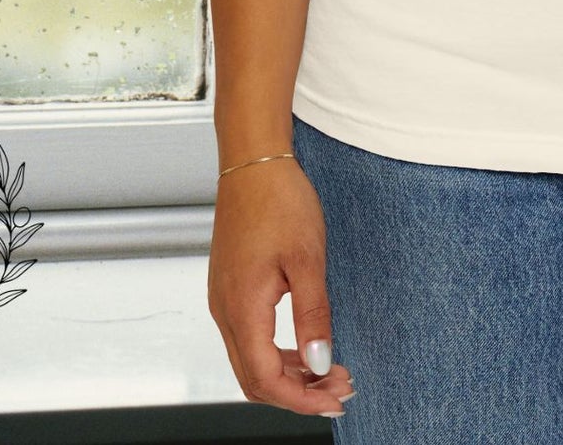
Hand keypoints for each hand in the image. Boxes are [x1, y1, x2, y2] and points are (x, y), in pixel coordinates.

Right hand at [207, 158, 357, 416]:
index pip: (266, 378)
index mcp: (241, 308)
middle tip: (338, 389)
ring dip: (289, 372)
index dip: (301, 398)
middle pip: (255, 378)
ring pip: (251, 359)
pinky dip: (278, 351)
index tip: (335, 399)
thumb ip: (313, 315)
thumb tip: (320, 362)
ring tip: (329, 371)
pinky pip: (249, 337)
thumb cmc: (278, 201)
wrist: (254, 162)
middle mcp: (224, 311)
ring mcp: (224, 300)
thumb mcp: (307, 259)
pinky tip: (305, 346)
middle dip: (297, 392)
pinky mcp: (230, 289)